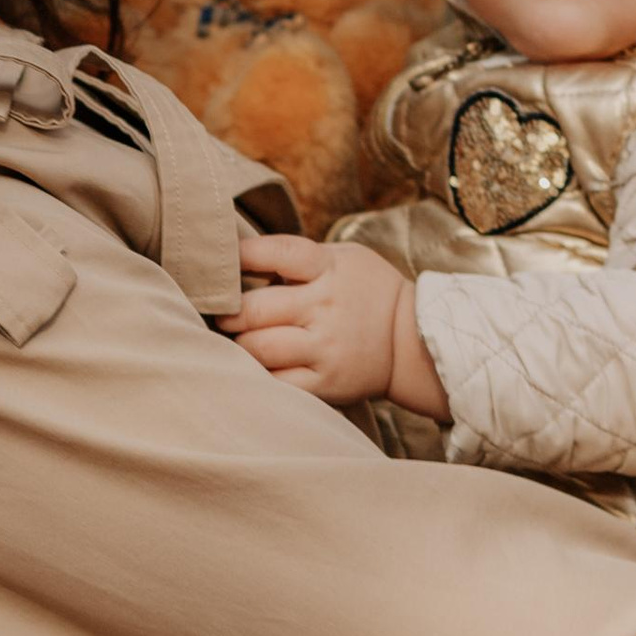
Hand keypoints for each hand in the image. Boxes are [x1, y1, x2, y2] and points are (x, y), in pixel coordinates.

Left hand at [233, 234, 448, 415]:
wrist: (414, 341)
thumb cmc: (367, 292)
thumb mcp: (344, 260)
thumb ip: (299, 258)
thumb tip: (240, 260)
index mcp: (330, 268)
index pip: (278, 253)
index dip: (242, 255)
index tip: (221, 261)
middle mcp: (326, 307)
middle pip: (255, 309)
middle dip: (228, 312)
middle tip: (223, 313)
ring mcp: (326, 348)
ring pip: (259, 349)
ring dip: (239, 344)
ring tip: (239, 340)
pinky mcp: (325, 383)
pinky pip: (276, 382)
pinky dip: (258, 374)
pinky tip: (256, 366)